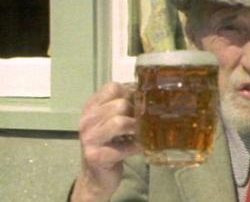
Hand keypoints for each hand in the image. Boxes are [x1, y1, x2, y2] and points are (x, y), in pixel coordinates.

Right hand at [71, 82, 140, 201]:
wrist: (96, 176)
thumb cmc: (110, 144)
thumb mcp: (113, 120)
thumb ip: (124, 106)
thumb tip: (148, 93)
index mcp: (91, 107)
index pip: (112, 88)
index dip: (131, 94)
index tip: (139, 104)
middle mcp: (87, 120)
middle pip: (120, 104)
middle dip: (137, 113)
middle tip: (143, 121)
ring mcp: (89, 138)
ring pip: (119, 122)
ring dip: (136, 128)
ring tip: (141, 133)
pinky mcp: (95, 156)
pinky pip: (123, 148)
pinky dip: (136, 147)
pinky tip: (139, 147)